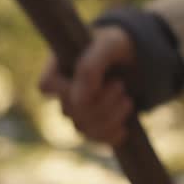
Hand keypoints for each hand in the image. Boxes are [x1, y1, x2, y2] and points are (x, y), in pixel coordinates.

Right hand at [39, 25, 136, 145]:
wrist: (138, 57)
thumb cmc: (119, 44)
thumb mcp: (110, 45)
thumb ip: (90, 66)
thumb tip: (78, 101)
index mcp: (59, 64)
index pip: (45, 86)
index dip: (67, 90)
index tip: (98, 80)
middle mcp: (64, 89)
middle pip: (69, 111)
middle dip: (100, 101)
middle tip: (120, 85)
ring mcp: (77, 108)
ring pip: (82, 128)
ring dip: (110, 117)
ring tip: (128, 100)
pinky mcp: (94, 123)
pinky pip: (95, 139)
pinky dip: (112, 135)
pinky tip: (125, 126)